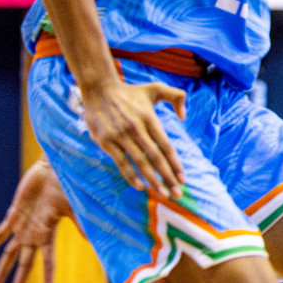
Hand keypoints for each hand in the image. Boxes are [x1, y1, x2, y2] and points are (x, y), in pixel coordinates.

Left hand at [0, 159, 71, 282]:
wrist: (54, 169)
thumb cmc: (68, 187)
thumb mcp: (75, 207)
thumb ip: (82, 224)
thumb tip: (93, 240)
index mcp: (49, 235)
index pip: (48, 264)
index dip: (46, 281)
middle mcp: (34, 235)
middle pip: (24, 265)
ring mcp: (22, 227)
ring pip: (9, 254)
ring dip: (1, 270)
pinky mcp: (13, 216)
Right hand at [81, 78, 186, 196]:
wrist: (98, 89)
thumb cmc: (130, 92)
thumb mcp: (155, 88)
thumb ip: (176, 97)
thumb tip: (184, 116)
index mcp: (149, 119)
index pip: (166, 146)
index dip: (175, 164)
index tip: (183, 179)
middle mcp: (136, 129)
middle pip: (155, 158)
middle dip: (167, 178)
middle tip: (177, 194)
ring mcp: (120, 136)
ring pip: (140, 162)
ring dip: (152, 180)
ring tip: (163, 194)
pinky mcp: (106, 141)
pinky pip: (121, 162)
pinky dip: (131, 175)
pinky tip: (140, 186)